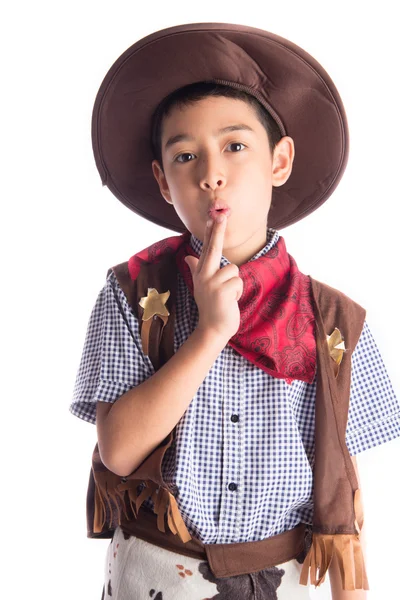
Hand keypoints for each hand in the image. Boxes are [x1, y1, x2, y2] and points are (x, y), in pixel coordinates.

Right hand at [185, 215, 242, 341]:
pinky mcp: (222, 291)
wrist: (213, 328)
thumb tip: (189, 257)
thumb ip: (196, 268)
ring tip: (227, 296)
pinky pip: (238, 282)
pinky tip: (230, 301)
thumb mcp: (201, 286)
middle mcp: (204, 275)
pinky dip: (238, 292)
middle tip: (221, 215)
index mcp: (201, 271)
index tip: (213, 216)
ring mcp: (211, 283)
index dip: (210, 231)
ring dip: (235, 284)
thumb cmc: (211, 306)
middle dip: (217, 231)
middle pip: (214, 248)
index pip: (207, 247)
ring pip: (234, 270)